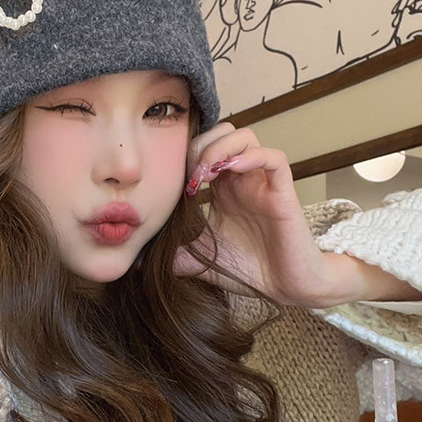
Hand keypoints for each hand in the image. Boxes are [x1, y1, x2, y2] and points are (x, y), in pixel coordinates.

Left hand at [174, 122, 335, 305]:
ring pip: (246, 137)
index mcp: (223, 188)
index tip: (174, 180)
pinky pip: (274, 158)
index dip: (186, 153)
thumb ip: (172, 254)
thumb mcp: (199, 258)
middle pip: (223, 132)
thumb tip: (136, 262)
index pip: (204, 147)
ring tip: (207, 174)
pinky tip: (233, 172)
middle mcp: (243, 179)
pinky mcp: (283, 192)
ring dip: (221, 148)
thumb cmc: (248, 269)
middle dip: (201, 144)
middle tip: (190, 174)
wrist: (285, 288)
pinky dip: (252, 156)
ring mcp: (263, 183)